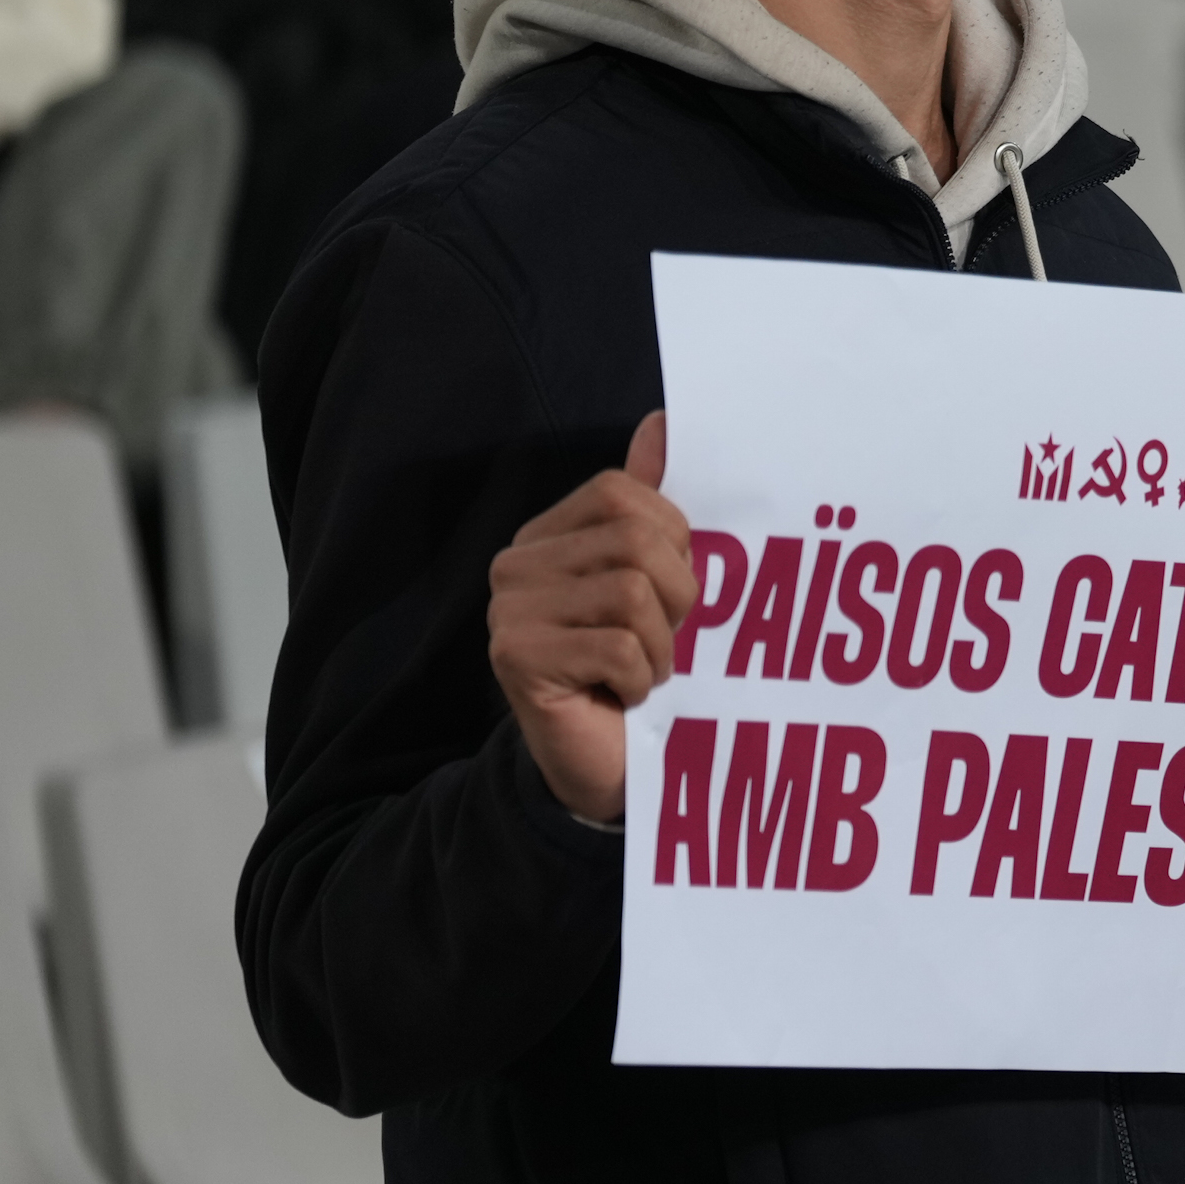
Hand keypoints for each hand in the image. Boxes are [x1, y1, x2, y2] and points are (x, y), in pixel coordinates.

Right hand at [488, 412, 694, 824]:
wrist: (600, 763)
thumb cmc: (633, 666)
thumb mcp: (656, 580)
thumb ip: (652, 503)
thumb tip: (663, 420)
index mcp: (549, 535)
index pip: (627, 495)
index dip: (674, 542)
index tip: (669, 592)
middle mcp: (516, 563)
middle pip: (636, 541)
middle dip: (676, 597)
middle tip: (662, 638)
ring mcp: (508, 609)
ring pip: (632, 595)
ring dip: (659, 646)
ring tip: (641, 670)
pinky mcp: (515, 656)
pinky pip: (618, 646)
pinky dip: (640, 677)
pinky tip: (621, 694)